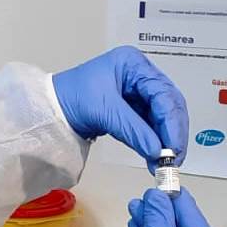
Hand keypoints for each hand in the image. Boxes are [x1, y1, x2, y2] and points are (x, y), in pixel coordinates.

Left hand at [53, 46, 188, 163]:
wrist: (52, 108)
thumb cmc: (71, 97)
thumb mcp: (104, 111)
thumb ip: (134, 130)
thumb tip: (157, 151)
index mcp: (134, 64)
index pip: (163, 93)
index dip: (171, 122)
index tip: (173, 147)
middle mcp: (139, 74)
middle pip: (168, 104)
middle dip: (172, 132)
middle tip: (173, 158)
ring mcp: (137, 91)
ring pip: (162, 117)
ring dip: (165, 139)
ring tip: (164, 162)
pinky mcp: (133, 108)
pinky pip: (151, 125)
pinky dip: (154, 141)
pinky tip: (154, 156)